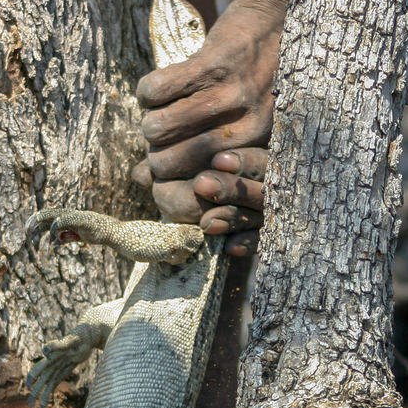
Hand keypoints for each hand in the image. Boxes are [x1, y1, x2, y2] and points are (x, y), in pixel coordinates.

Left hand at [133, 147, 267, 255]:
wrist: (214, 220)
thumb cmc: (193, 182)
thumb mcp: (185, 172)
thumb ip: (167, 171)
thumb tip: (139, 176)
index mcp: (254, 163)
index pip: (257, 159)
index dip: (242, 160)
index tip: (219, 161)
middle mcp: (267, 187)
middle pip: (259, 187)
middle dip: (231, 188)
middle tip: (202, 186)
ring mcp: (267, 215)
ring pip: (258, 215)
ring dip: (232, 217)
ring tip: (206, 223)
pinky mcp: (265, 240)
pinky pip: (260, 244)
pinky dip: (246, 245)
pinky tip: (229, 248)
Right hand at [135, 0, 286, 248]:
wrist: (281, 25)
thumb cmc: (253, 89)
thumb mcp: (235, 133)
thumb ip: (192, 161)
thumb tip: (140, 180)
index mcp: (252, 159)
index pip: (192, 198)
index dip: (165, 192)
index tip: (160, 178)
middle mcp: (245, 134)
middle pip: (164, 164)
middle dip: (153, 152)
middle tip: (164, 136)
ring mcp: (230, 98)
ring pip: (155, 129)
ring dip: (150, 119)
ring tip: (165, 110)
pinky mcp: (214, 64)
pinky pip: (155, 90)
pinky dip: (149, 90)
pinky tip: (165, 87)